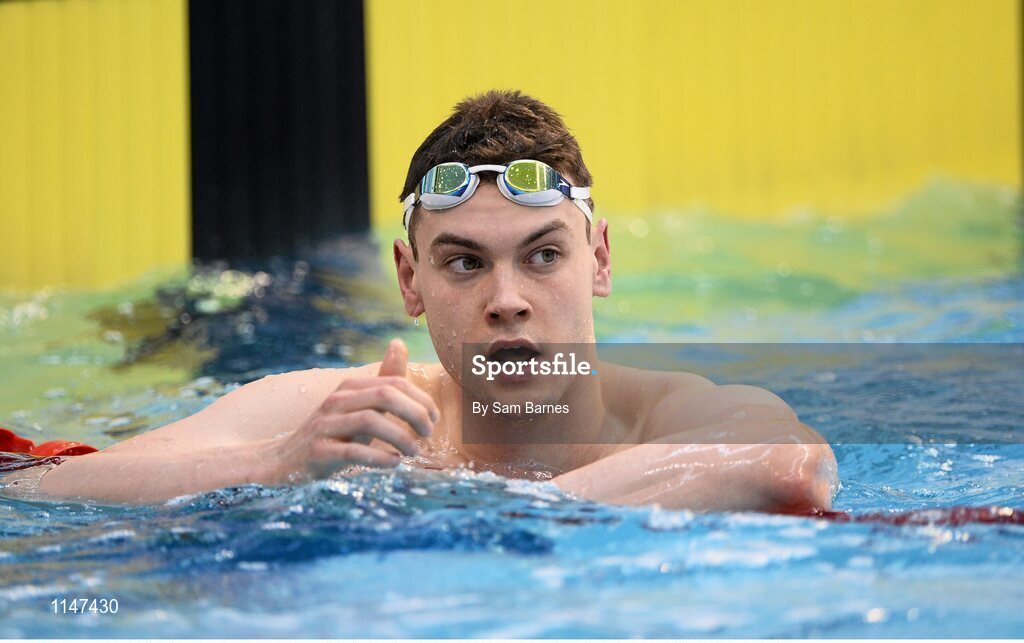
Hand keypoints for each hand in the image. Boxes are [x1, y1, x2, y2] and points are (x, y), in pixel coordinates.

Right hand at [272, 338, 439, 481]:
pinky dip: (379, 457)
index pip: (394, 382)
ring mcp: (325, 424)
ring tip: (415, 451)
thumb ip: (383, 379)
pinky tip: (394, 463)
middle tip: (428, 434)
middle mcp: (337, 400)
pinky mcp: (318, 451)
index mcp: (350, 387)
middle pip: (385, 395)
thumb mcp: (360, 405)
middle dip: (415, 413)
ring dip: (401, 437)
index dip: (421, 399)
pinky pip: (353, 451)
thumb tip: (400, 343)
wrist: (283, 460)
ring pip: (370, 421)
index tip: (435, 419)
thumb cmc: (333, 432)